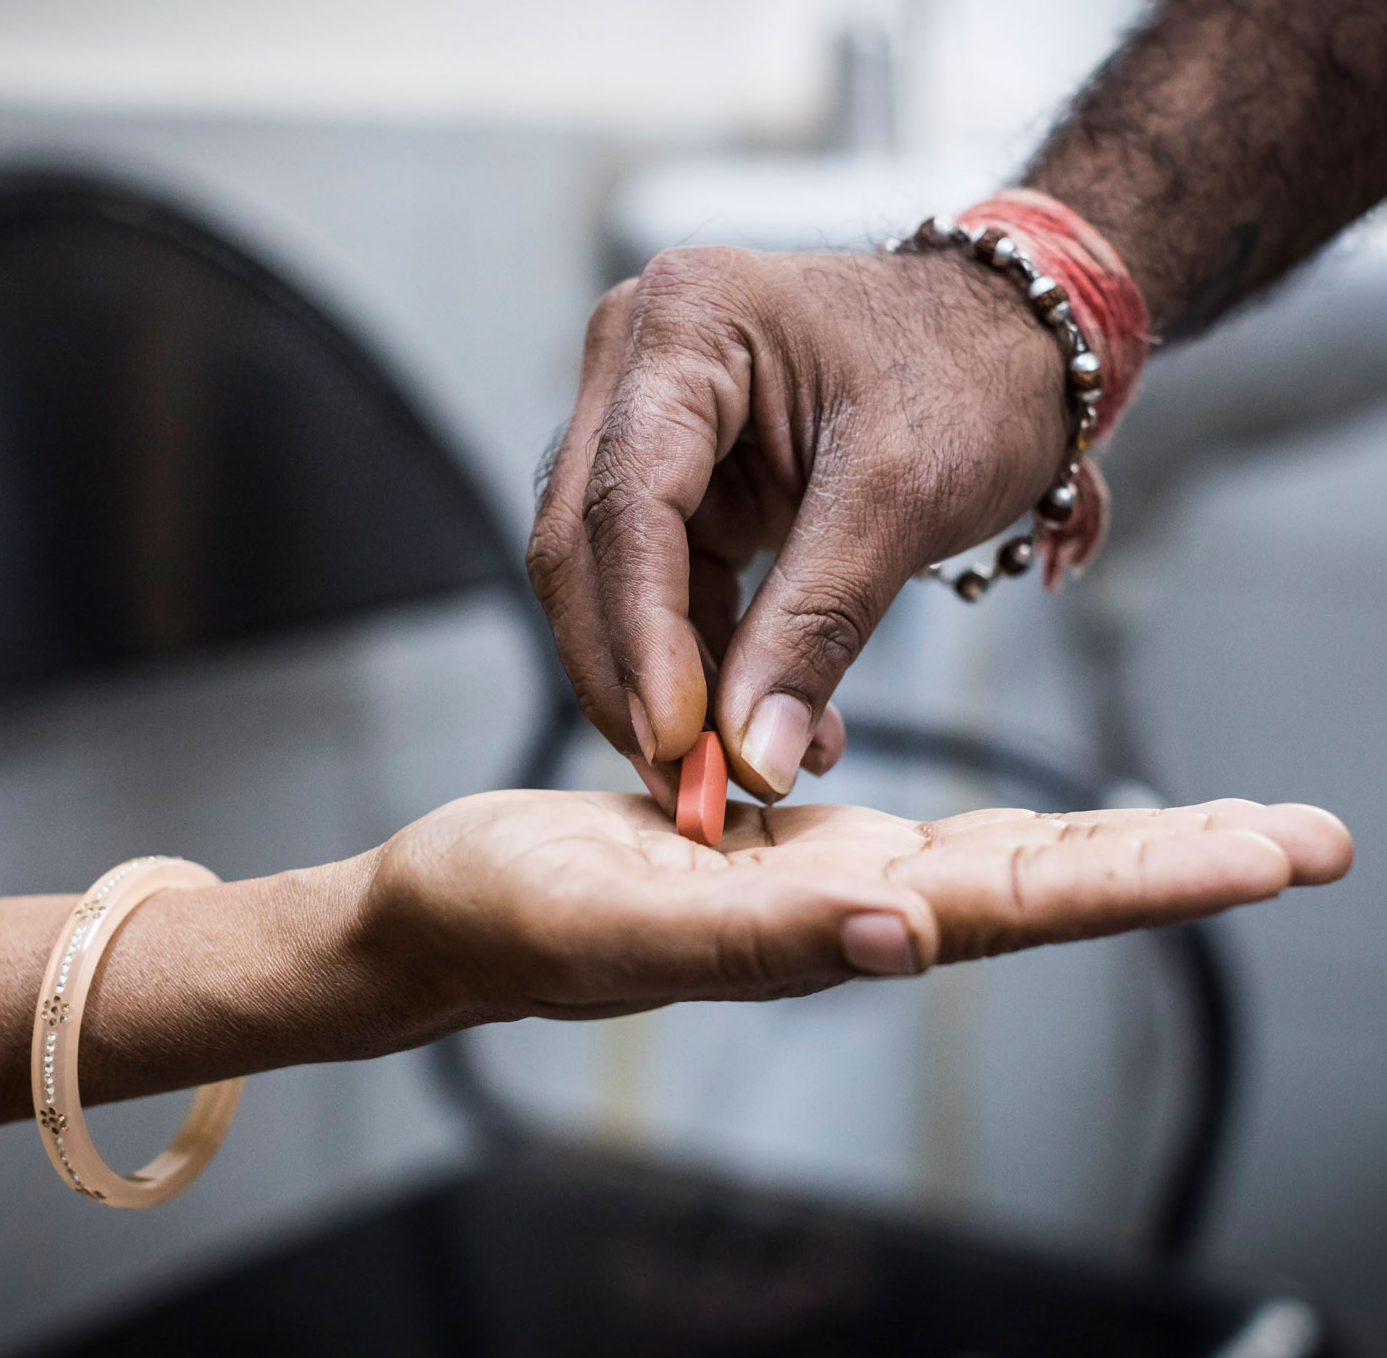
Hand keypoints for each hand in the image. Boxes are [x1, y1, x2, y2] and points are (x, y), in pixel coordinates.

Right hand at [351, 793, 1349, 1040]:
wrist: (451, 904)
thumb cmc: (508, 919)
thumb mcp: (617, 921)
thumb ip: (756, 935)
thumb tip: (906, 928)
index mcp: (827, 919)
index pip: (1017, 903)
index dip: (1144, 880)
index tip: (1271, 855)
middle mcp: (850, 898)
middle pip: (1042, 882)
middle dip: (1177, 862)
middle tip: (1314, 840)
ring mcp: (827, 865)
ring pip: (999, 850)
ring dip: (1122, 841)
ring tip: (1235, 827)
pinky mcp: (789, 834)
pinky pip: (923, 816)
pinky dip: (1016, 818)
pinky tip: (1063, 819)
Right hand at [527, 246, 1066, 800]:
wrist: (1012, 343)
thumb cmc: (973, 376)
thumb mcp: (904, 497)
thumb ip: (818, 626)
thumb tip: (752, 757)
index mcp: (690, 322)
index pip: (627, 497)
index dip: (641, 632)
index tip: (678, 741)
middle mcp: (639, 361)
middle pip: (587, 545)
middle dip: (631, 678)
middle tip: (689, 785)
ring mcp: (650, 419)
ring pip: (611, 580)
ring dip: (668, 686)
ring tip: (748, 767)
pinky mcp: (677, 478)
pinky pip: (662, 588)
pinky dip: (703, 664)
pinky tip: (764, 723)